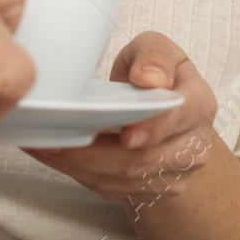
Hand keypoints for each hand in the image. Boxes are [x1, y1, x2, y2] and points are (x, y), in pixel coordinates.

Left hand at [22, 31, 218, 210]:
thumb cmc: (156, 75)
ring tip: (43, 143)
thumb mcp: (158, 50)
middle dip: (95, 152)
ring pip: (121, 178)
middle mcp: (191, 146)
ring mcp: (171, 174)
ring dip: (78, 164)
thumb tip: (150, 79)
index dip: (154, 128)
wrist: (165, 115)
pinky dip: (76, 172)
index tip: (127, 134)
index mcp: (197, 104)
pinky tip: (52, 154)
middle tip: (54, 136)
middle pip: (144, 158)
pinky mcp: (146, 190)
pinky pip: (109, 188)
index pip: (180, 117)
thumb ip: (156, 56)